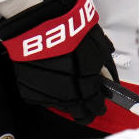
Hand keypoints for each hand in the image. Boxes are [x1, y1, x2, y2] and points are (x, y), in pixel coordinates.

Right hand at [0, 0, 117, 123]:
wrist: (38, 24)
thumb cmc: (69, 31)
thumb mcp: (97, 46)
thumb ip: (104, 68)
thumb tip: (107, 80)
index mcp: (86, 86)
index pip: (95, 106)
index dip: (99, 107)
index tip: (99, 106)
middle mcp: (68, 95)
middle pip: (79, 114)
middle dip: (85, 112)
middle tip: (86, 107)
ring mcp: (48, 94)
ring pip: (61, 107)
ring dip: (67, 101)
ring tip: (67, 88)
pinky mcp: (30, 90)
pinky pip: (42, 99)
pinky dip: (48, 93)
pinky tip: (51, 82)